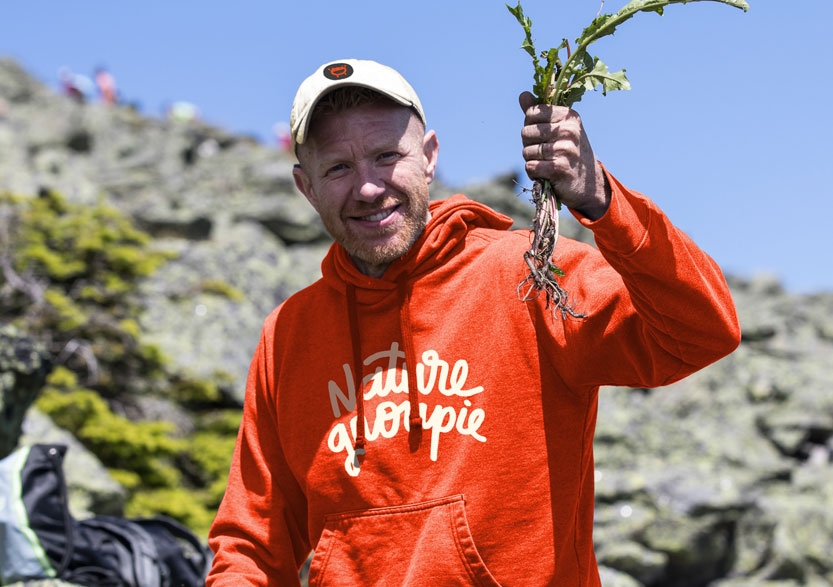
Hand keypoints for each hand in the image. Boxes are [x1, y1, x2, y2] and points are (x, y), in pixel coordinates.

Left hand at [519, 91, 609, 219]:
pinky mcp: (559, 168)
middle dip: (529, 145)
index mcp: (568, 116)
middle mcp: (568, 130)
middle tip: (545, 153)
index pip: (532, 113)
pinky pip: (531, 167)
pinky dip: (534, 173)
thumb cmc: (569, 153)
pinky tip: (546, 174)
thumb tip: (523, 95)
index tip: (543, 135)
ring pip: (527, 151)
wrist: (589, 184)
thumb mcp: (560, 128)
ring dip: (532, 161)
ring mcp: (565, 149)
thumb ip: (539, 112)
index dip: (530, 126)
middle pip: (526, 132)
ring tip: (547, 163)